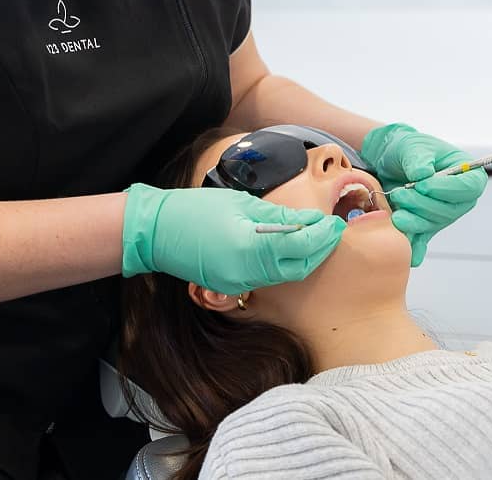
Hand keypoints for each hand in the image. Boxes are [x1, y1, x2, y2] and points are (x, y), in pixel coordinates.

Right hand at [122, 184, 346, 294]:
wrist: (156, 232)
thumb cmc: (195, 209)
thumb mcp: (240, 204)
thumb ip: (278, 217)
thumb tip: (308, 222)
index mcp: (251, 248)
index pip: (301, 245)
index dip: (322, 235)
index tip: (335, 222)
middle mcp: (247, 273)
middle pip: (298, 267)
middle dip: (319, 249)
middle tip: (331, 230)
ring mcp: (237, 285)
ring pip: (284, 275)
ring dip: (303, 257)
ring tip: (313, 235)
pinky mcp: (230, 287)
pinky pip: (266, 278)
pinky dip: (282, 263)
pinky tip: (287, 247)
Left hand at [360, 124, 487, 266]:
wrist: (388, 160)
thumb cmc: (408, 149)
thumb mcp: (413, 145)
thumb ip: (418, 158)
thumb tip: (421, 175)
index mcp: (467, 175)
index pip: (469, 188)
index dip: (447, 189)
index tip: (423, 185)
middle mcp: (459, 199)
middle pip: (449, 211)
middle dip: (422, 204)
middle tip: (399, 193)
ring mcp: (443, 215)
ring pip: (433, 225)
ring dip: (412, 219)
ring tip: (394, 208)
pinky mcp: (425, 226)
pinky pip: (422, 240)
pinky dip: (414, 247)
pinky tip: (408, 254)